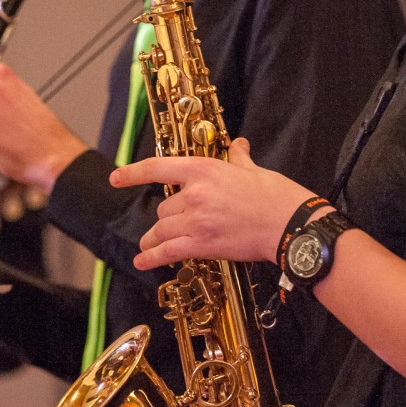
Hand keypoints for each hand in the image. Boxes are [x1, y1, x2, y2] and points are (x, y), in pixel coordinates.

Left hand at [109, 138, 311, 271]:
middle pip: (164, 208)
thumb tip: (238, 144)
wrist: (289, 225)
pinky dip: (152, 258)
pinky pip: (167, 252)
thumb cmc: (275, 196)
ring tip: (149, 244)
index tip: (116, 178)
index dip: (132, 173)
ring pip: (162, 229)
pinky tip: (143, 261)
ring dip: (155, 238)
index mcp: (204, 169)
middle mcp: (194, 194)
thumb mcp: (254, 170)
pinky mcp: (202, 244)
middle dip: (168, 218)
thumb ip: (238, 157)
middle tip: (174, 225)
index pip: (158, 168)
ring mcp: (196, 221)